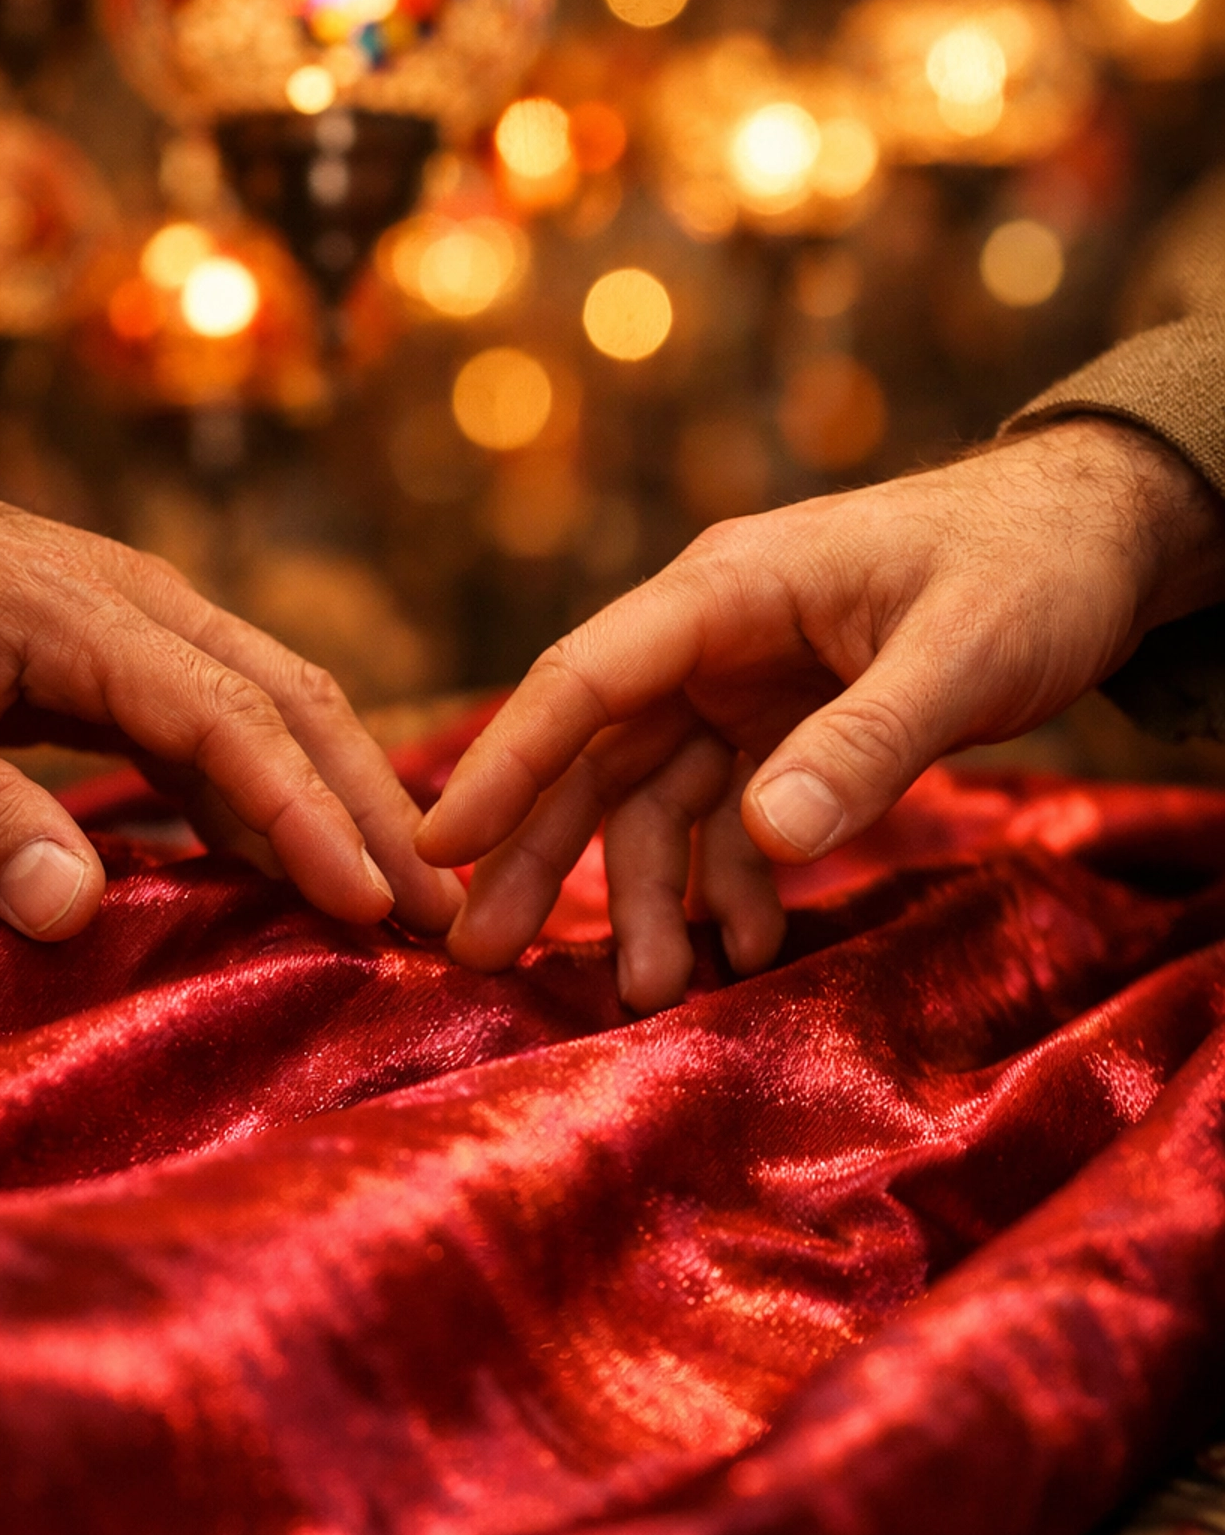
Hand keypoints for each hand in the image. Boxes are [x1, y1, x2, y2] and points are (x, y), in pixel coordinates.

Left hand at [0, 452, 461, 941]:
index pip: (235, 721)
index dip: (311, 817)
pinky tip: (291, 864)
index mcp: (94, 616)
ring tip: (401, 905)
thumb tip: (73, 912)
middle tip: (444, 917)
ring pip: (272, 712)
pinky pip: (217, 729)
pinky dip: (269, 796)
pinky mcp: (114, 661)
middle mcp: (142, 611)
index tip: (372, 907)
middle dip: (373, 811)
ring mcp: (135, 631)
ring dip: (338, 805)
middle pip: (295, 705)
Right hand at [416, 418, 1224, 1012]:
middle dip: (539, 855)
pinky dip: (728, 884)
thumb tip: (767, 840)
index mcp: (728, 591)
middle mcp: (712, 637)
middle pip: (597, 752)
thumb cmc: (1030, 568)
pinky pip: (728, 817)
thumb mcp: (963, 652)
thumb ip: (866, 743)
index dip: (507, 763)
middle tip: (480, 956)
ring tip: (649, 993)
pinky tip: (744, 945)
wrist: (1096, 542)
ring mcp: (743, 685)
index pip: (588, 677)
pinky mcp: (783, 728)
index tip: (438, 847)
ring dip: (646, 895)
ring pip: (655, 799)